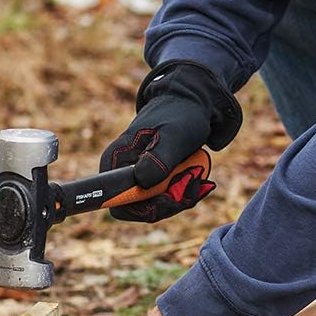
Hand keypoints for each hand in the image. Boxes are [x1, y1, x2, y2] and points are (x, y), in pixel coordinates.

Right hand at [99, 60, 241, 221]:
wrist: (193, 105)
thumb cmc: (181, 116)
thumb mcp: (174, 135)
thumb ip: (159, 160)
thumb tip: (141, 182)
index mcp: (115, 162)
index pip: (118, 204)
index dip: (144, 209)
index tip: (171, 197)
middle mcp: (122, 174)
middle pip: (141, 210)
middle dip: (171, 202)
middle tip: (194, 181)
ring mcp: (138, 179)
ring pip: (157, 207)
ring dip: (181, 197)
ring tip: (199, 175)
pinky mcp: (153, 182)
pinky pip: (166, 200)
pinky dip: (184, 194)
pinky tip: (199, 179)